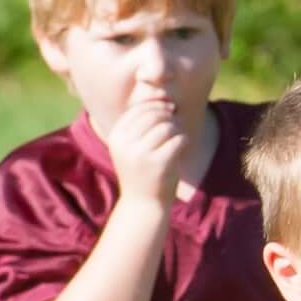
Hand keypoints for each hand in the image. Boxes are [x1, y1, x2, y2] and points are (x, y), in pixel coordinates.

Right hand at [104, 92, 201, 211]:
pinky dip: (184, 139)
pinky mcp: (159, 164)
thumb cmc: (141, 170)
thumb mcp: (132, 146)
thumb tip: (163, 97)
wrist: (143, 203)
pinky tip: (183, 144)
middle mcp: (125, 143)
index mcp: (116, 136)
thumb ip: (141, 124)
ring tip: (178, 136)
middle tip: (175, 125)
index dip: (156, 105)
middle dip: (168, 116)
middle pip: (153, 115)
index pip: (138, 109)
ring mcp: (141, 154)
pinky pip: (178, 139)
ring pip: (167, 126)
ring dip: (178, 128)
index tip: (168, 111)